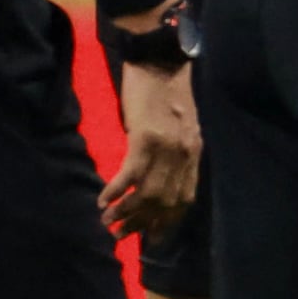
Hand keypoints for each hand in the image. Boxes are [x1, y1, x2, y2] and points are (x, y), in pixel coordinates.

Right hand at [101, 57, 199, 235]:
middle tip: (120, 235)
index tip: (150, 237)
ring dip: (126, 212)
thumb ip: (174, 154)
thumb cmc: (166, 92)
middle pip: (165, 202)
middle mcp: (185, 154)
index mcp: (194, 153)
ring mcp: (167, 147)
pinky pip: (131, 174)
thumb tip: (155, 180)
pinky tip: (103, 201)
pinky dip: (116, 191)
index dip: (167, 222)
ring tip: (108, 224)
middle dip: (142, 224)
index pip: (184, 199)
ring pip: (148, 193)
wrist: (160, 61)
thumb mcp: (179, 127)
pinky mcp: (146, 137)